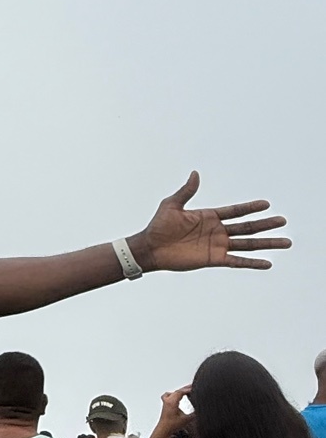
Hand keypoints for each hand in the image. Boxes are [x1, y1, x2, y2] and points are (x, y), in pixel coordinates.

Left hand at [132, 173, 289, 271]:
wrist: (150, 248)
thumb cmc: (158, 225)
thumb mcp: (172, 205)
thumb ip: (186, 191)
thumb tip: (195, 174)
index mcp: (209, 216)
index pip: (236, 211)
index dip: (251, 208)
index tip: (267, 204)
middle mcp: (217, 231)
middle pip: (247, 227)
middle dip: (266, 225)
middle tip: (283, 220)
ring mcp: (217, 246)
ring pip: (247, 244)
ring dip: (266, 244)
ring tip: (286, 242)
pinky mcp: (214, 259)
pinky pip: (237, 261)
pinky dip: (252, 263)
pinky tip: (268, 263)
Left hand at [154, 388, 194, 435]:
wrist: (164, 429)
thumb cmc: (172, 425)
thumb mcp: (187, 419)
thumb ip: (195, 414)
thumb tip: (201, 411)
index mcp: (172, 402)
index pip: (180, 392)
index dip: (188, 389)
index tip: (194, 388)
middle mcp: (168, 400)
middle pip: (177, 391)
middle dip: (185, 389)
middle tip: (193, 387)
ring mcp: (166, 402)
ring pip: (173, 392)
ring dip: (180, 391)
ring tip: (187, 390)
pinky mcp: (165, 404)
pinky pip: (169, 395)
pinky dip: (174, 394)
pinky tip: (178, 396)